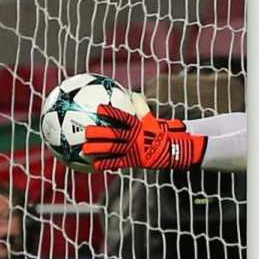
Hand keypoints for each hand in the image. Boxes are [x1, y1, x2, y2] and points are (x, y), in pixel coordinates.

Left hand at [83, 106, 205, 170]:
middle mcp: (134, 138)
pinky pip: (116, 163)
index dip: (111, 112)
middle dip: (99, 133)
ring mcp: (133, 150)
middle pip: (113, 134)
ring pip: (112, 149)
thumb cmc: (160, 133)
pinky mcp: (133, 161)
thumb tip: (134, 93)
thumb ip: (142, 107)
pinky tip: (93, 165)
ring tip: (84, 149)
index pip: (123, 117)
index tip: (99, 108)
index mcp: (138, 126)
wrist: (173, 151)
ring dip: (98, 149)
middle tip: (86, 131)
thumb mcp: (153, 119)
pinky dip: (105, 164)